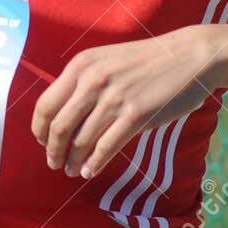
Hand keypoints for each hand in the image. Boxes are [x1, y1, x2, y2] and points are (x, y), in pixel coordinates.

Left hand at [30, 26, 223, 179]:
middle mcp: (92, 81)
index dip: (40, 129)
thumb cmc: (146, 61)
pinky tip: (90, 171)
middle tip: (54, 163)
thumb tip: (61, 114)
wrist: (188, 56)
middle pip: (59, 126)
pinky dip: (95, 163)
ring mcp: (114, 98)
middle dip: (53, 150)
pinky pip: (107, 147)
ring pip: (82, 140)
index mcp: (80, 66)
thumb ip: (83, 81)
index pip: (46, 104)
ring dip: (73, 161)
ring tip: (71, 171)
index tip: (42, 142)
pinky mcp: (136, 115)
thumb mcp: (106, 60)